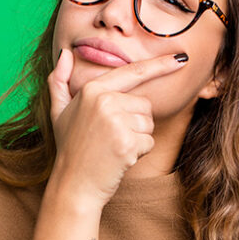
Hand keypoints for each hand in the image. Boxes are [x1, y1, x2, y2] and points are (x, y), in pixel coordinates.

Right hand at [46, 48, 188, 206]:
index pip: (133, 72)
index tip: (180, 58)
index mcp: (92, 89)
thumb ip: (59, 81)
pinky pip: (149, 141)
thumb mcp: (58, 112)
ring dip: (137, 138)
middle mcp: (104, 101)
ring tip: (113, 147)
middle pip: (144, 104)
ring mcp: (115, 121)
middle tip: (110, 137)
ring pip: (149, 123)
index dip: (159, 65)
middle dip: (135, 122)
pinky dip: (138, 152)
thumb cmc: (70, 148)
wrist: (72, 185)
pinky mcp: (126, 142)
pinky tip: (119, 158)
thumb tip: (65, 53)